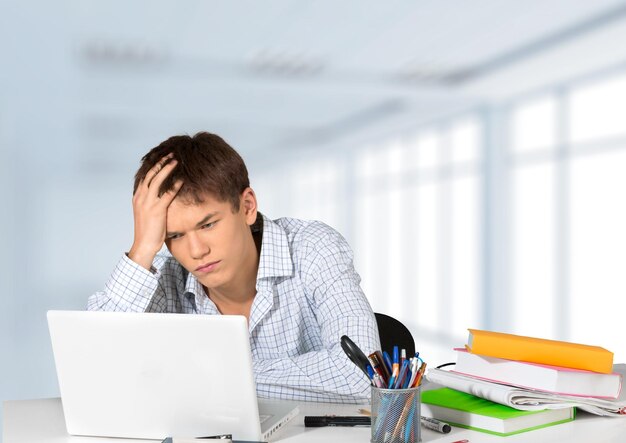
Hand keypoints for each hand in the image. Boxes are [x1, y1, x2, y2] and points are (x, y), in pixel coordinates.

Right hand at [128, 154, 182, 270]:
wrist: (143, 245)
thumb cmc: (148, 231)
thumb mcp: (147, 213)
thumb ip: (152, 203)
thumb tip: (162, 196)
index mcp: (138, 197)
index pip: (145, 176)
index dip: (154, 166)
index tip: (163, 158)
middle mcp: (141, 198)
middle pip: (150, 174)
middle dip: (161, 163)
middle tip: (171, 154)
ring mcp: (147, 203)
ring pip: (157, 180)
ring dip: (167, 169)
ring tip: (176, 160)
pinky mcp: (157, 210)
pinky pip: (167, 194)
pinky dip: (174, 185)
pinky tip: (182, 179)